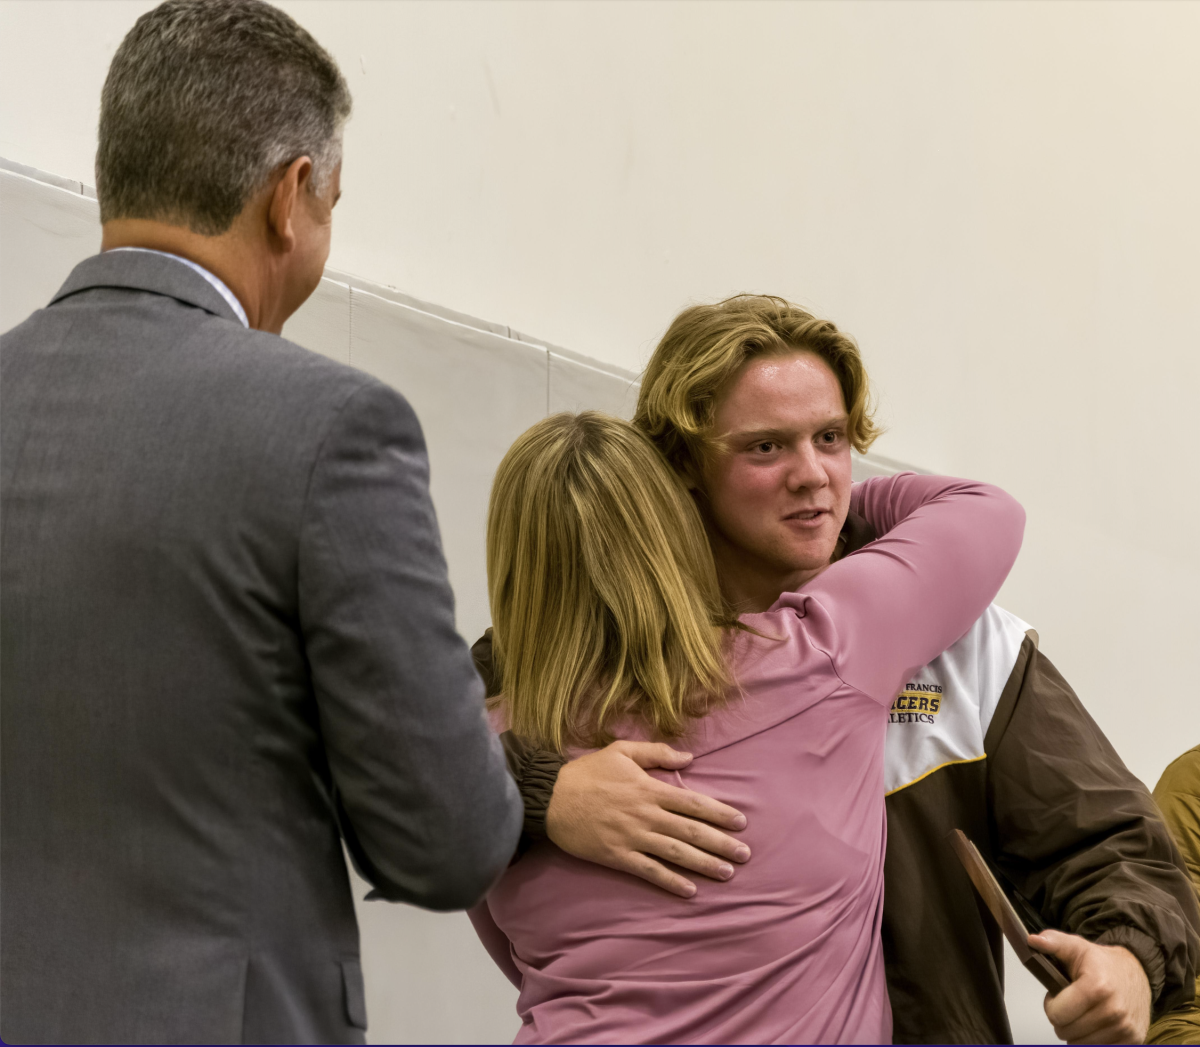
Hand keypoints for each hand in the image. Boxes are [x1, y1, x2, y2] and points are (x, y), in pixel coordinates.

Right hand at [545, 740, 749, 897]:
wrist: (551, 798)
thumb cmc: (586, 772)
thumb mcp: (621, 751)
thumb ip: (656, 752)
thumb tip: (688, 758)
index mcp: (649, 789)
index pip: (692, 802)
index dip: (719, 812)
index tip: (741, 822)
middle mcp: (646, 815)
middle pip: (691, 831)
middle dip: (721, 843)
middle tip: (745, 853)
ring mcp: (633, 837)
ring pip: (676, 853)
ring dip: (704, 863)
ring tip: (727, 872)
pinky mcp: (618, 856)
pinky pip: (650, 871)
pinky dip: (671, 882)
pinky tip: (690, 890)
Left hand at [1031, 930, 1150, 1043]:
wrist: (1137, 972)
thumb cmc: (1103, 963)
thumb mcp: (1076, 946)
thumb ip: (1052, 942)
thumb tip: (1033, 940)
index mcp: (1097, 987)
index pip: (1057, 1015)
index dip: (1051, 1005)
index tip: (1058, 996)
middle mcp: (1114, 1010)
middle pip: (1066, 1032)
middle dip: (1063, 1019)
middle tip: (1071, 1004)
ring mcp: (1126, 1029)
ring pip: (1081, 1044)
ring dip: (1077, 1032)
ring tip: (1082, 1013)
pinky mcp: (1134, 1041)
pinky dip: (1093, 1041)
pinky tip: (1095, 1025)